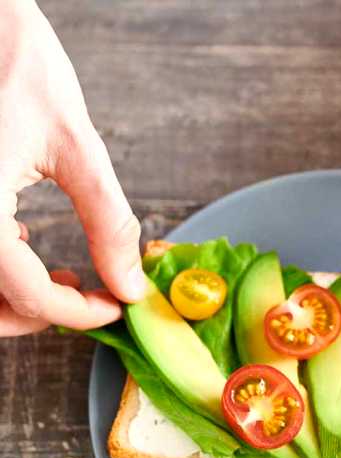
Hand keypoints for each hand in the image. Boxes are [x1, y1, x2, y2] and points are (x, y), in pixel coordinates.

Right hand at [0, 0, 144, 336]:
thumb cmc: (14, 59)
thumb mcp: (74, 144)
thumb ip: (108, 222)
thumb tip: (130, 283)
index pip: (30, 296)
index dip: (81, 313)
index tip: (117, 306)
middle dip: (42, 317)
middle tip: (88, 300)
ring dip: (17, 300)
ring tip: (65, 278)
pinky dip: (0, 270)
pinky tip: (29, 244)